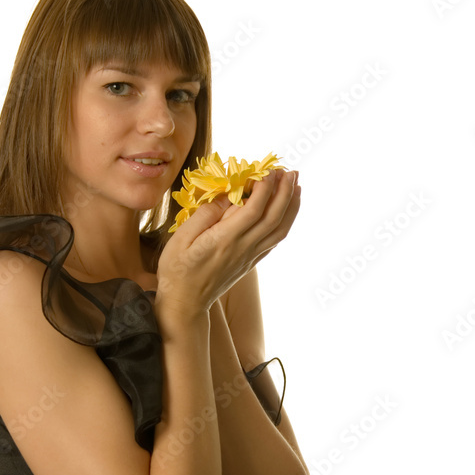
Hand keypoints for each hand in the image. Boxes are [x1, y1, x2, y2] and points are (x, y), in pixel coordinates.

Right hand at [156, 169, 300, 317]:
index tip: (268, 170)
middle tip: (289, 171)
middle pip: (273, 217)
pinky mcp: (251, 262)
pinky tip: (287, 210)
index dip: (265, 188)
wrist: (186, 303)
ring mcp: (250, 256)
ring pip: (280, 229)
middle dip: (284, 191)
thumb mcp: (181, 238)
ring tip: (297, 185)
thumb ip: (205, 215)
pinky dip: (285, 222)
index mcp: (225, 239)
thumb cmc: (177, 270)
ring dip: (291, 206)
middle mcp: (243, 248)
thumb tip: (226, 196)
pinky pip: (274, 240)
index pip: (254, 209)